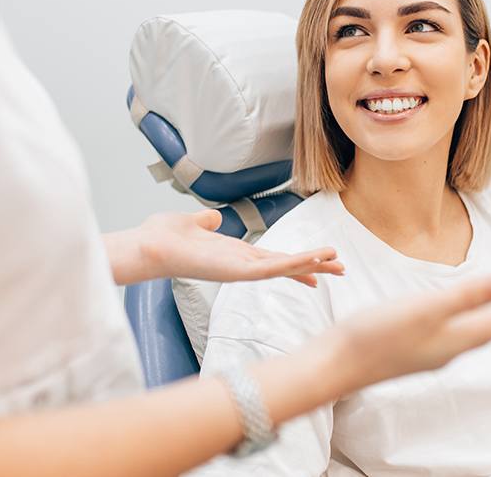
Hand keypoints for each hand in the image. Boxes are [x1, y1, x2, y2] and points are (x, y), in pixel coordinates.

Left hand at [108, 210, 344, 285]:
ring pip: (284, 268)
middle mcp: (241, 265)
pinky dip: (294, 265)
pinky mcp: (236, 272)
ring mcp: (240, 270)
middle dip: (314, 266)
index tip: (319, 264)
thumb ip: (205, 221)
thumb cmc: (164, 237)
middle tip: (342, 269)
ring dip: (311, 264)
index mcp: (234, 254)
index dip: (297, 261)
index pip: (273, 259)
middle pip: (286, 266)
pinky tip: (313, 261)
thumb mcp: (192, 223)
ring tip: (337, 262)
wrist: (148, 246)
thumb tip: (213, 217)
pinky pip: (272, 269)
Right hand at [323, 275, 490, 390]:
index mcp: (458, 338)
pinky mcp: (414, 349)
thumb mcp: (427, 308)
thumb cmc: (376, 336)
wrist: (336, 365)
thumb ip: (468, 295)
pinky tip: (461, 319)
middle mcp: (450, 349)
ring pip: (475, 333)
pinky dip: (470, 322)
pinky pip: (455, 334)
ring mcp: (432, 352)